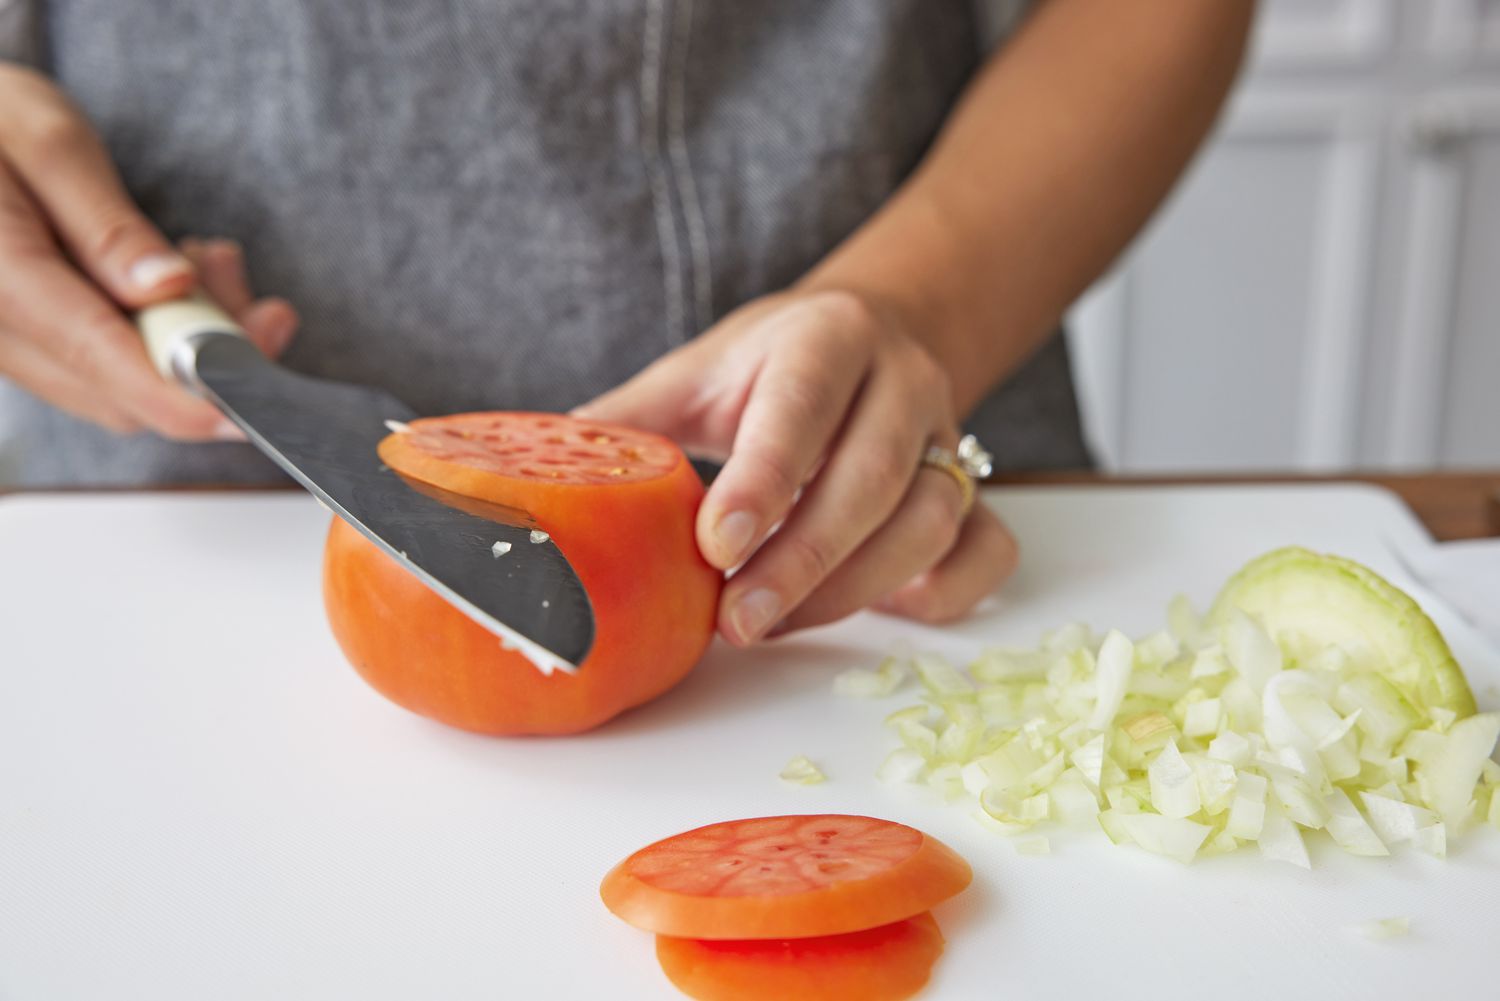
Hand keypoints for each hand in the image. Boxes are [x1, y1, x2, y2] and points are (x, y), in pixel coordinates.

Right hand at [0, 63, 296, 438]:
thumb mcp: (49, 144)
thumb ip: (107, 225)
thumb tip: (167, 288)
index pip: (96, 355)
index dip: (175, 394)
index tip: (241, 407)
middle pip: (122, 389)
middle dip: (206, 351)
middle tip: (234, 270)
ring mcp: (13, 345)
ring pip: (125, 386)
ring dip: (191, 340)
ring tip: (210, 258)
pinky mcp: (34, 344)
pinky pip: (110, 367)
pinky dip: (163, 335)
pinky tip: (178, 280)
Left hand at [574, 288, 1018, 645]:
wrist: (871, 339)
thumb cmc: (769, 366)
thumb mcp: (696, 373)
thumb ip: (627, 424)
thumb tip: (524, 481)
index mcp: (825, 338)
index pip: (804, 407)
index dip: (766, 481)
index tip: (714, 549)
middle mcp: (901, 381)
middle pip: (873, 477)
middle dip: (805, 559)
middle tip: (737, 622)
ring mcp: (949, 437)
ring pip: (930, 520)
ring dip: (856, 588)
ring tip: (774, 626)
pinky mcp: (977, 490)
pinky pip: (987, 550)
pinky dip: (945, 593)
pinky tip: (881, 612)